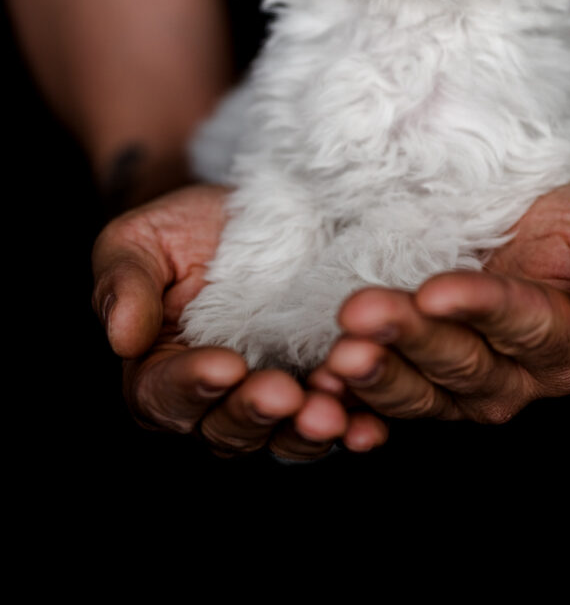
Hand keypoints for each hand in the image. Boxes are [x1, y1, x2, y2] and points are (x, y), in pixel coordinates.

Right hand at [91, 183, 386, 458]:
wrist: (244, 212)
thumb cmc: (181, 228)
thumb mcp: (139, 241)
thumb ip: (123, 285)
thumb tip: (119, 336)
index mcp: (158, 377)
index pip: (166, 396)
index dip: (193, 385)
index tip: (224, 365)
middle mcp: (213, 404)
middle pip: (227, 429)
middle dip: (256, 413)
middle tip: (283, 393)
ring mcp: (271, 401)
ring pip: (284, 437)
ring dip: (307, 430)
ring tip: (332, 411)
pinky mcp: (321, 387)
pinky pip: (337, 419)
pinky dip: (354, 427)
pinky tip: (370, 425)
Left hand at [309, 182, 569, 424]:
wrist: (529, 228)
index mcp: (568, 343)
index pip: (522, 325)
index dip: (479, 309)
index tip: (434, 289)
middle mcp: (517, 379)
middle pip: (463, 365)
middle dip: (410, 340)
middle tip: (360, 313)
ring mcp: (464, 390)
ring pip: (421, 393)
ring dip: (377, 376)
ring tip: (337, 354)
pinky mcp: (421, 387)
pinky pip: (387, 405)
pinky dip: (354, 401)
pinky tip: (322, 385)